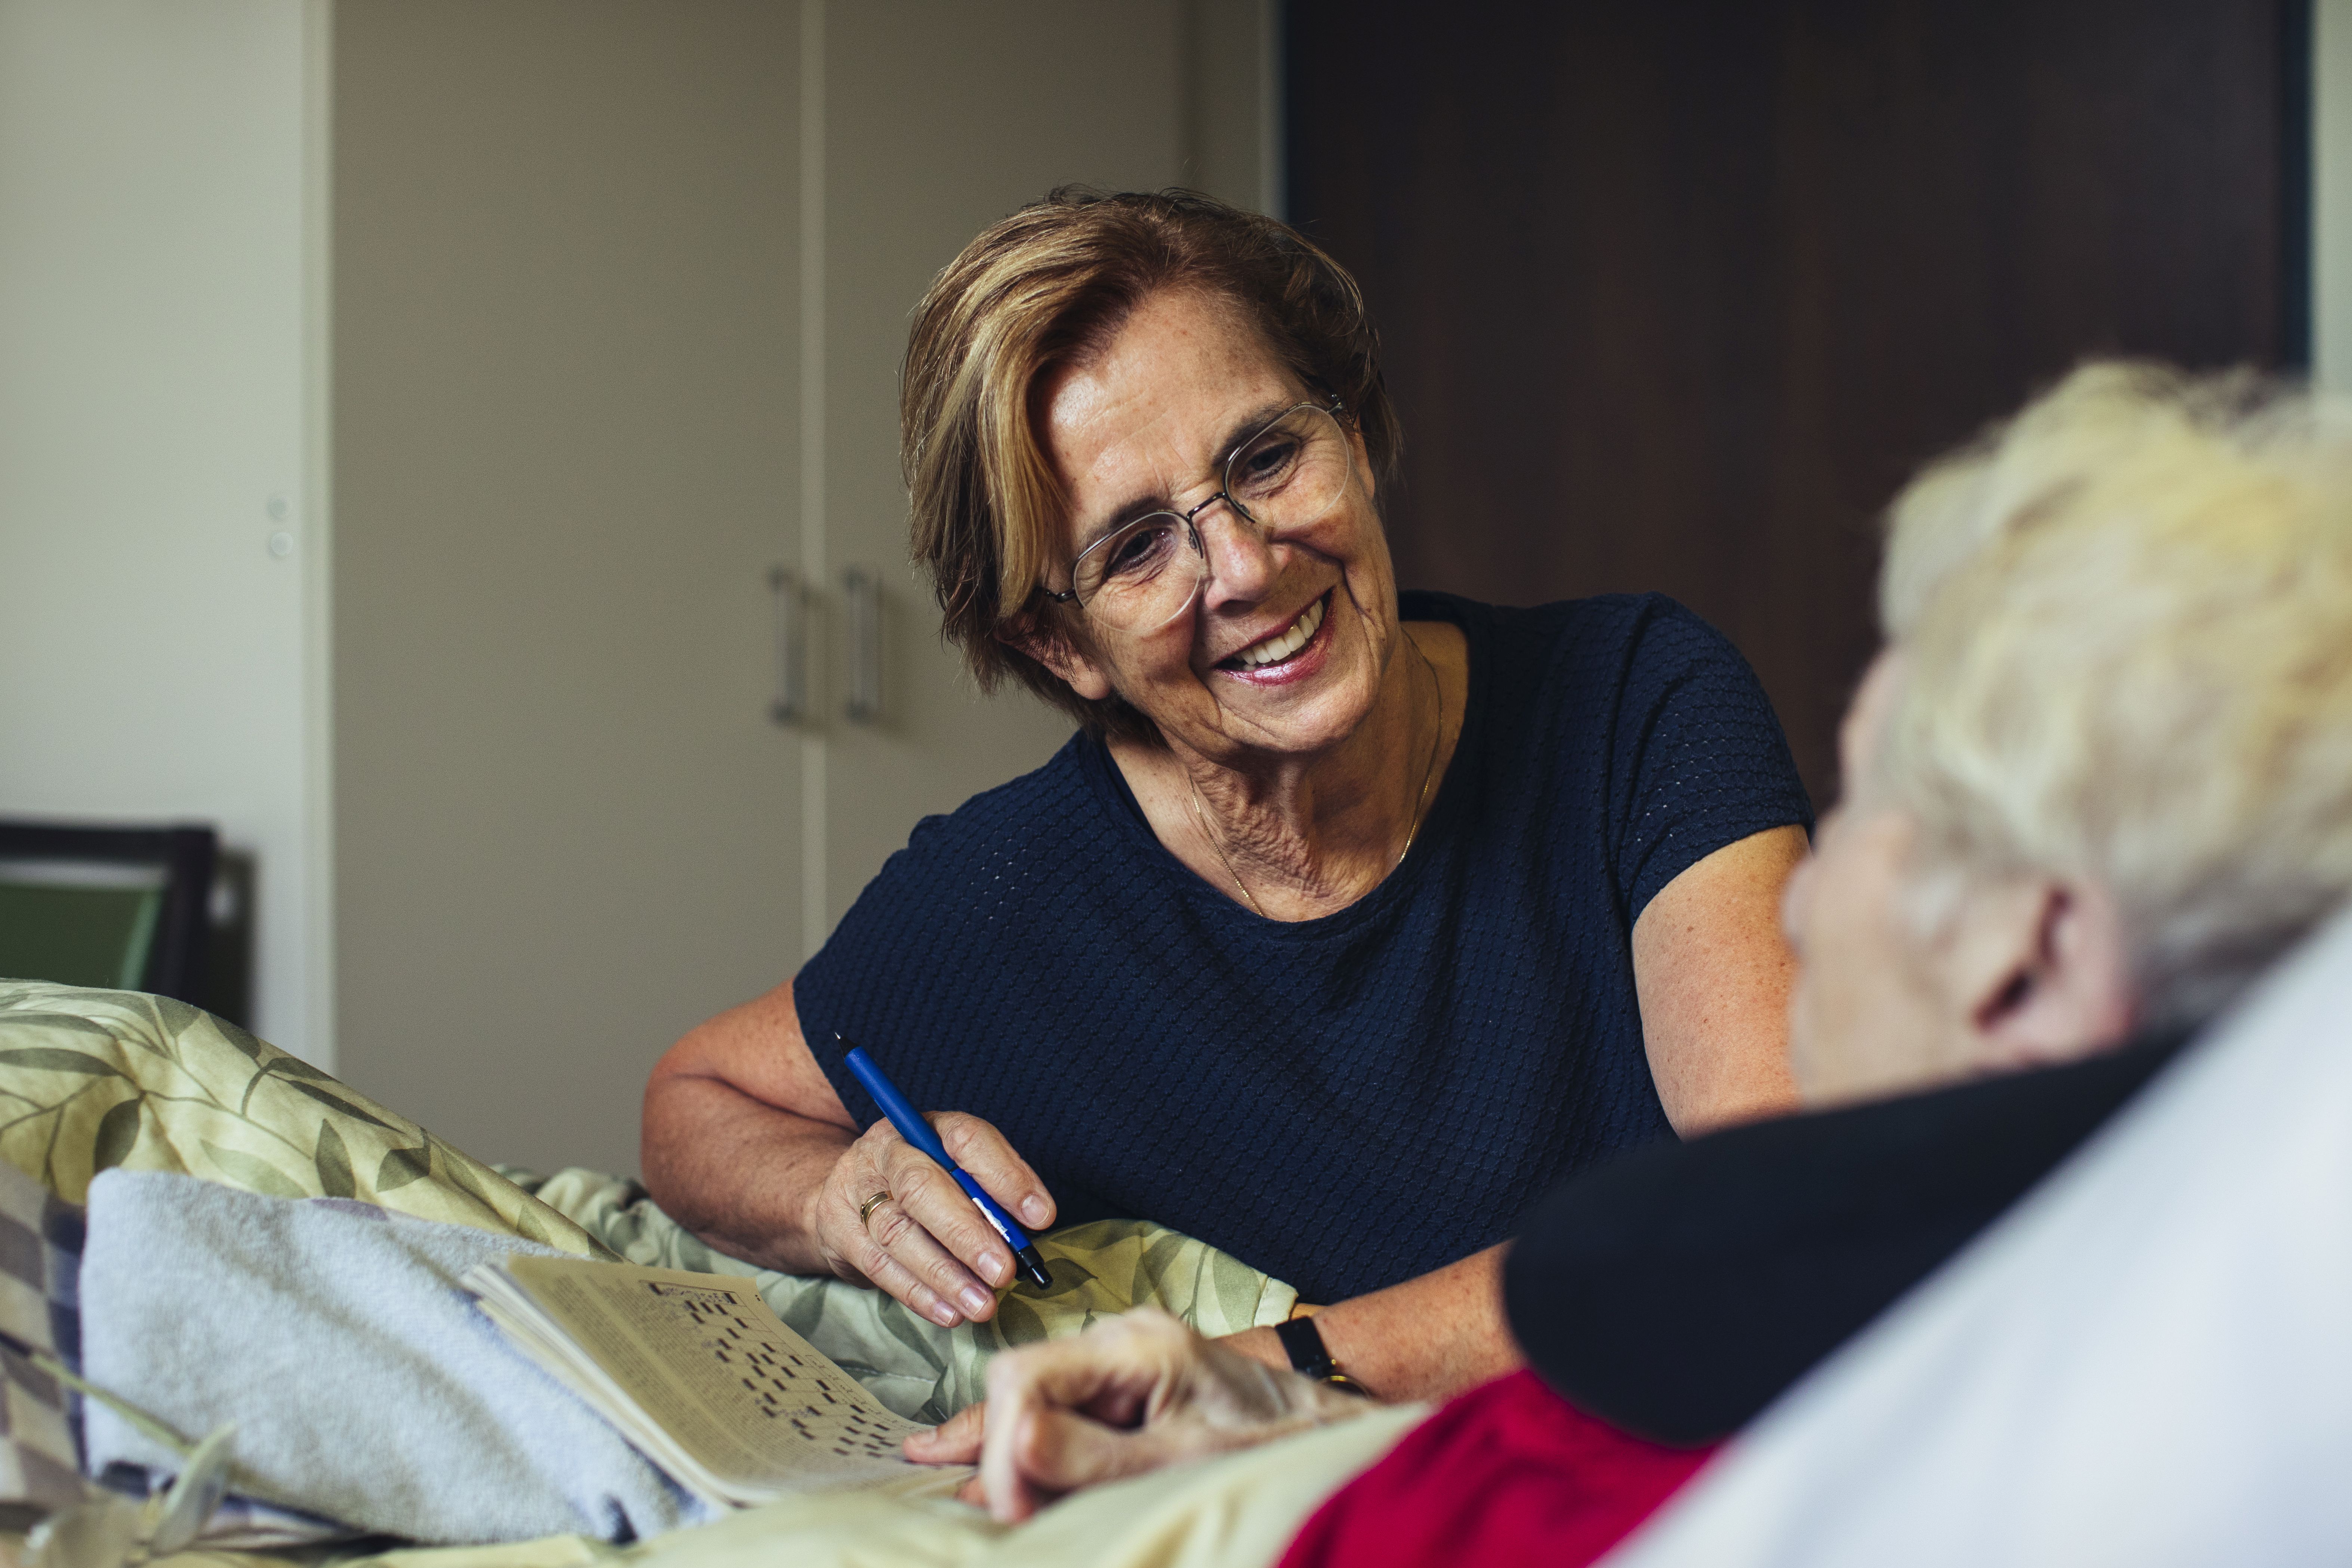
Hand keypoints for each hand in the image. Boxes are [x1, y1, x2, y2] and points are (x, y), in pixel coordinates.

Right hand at [803, 1111, 1053, 1326]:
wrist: (847, 1192)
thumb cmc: (924, 1183)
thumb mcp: (957, 1171)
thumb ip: (993, 1193)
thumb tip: (1033, 1227)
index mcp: (927, 1127)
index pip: (967, 1140)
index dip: (1006, 1176)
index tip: (1041, 1217)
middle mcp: (888, 1152)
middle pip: (922, 1188)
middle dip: (967, 1233)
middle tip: (1003, 1271)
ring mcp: (858, 1190)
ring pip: (898, 1233)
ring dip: (945, 1274)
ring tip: (982, 1304)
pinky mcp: (840, 1230)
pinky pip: (879, 1266)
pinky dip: (917, 1293)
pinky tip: (949, 1312)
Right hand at [904, 1308, 1367, 1521]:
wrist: (1324, 1432)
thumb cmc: (1265, 1444)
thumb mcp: (1177, 1460)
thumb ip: (1091, 1455)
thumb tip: (1009, 1446)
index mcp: (1134, 1344)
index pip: (1026, 1377)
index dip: (1000, 1443)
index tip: (1006, 1508)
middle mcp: (1121, 1338)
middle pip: (1024, 1386)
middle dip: (996, 1450)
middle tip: (986, 1514)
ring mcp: (1124, 1358)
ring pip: (1039, 1400)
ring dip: (1009, 1451)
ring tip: (959, 1487)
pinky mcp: (1129, 1384)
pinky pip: (1065, 1411)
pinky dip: (1034, 1445)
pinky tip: (987, 1467)